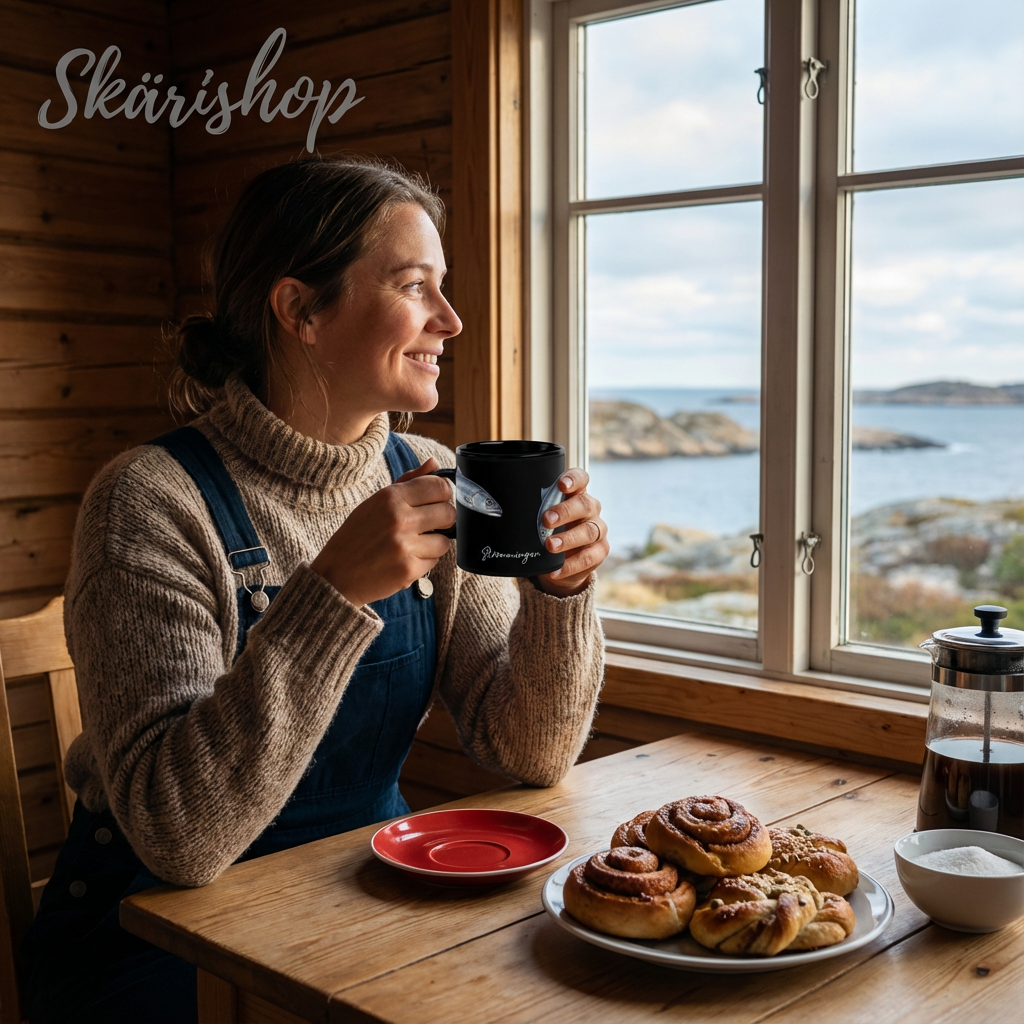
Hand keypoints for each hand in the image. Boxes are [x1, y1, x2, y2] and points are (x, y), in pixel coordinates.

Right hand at [311, 457, 453, 605]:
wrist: (336, 576)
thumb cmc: (356, 536)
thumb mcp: (376, 502)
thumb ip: (408, 482)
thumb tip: (434, 463)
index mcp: (391, 497)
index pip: (440, 487)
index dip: (443, 495)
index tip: (437, 502)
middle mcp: (399, 518)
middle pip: (449, 513)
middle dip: (442, 520)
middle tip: (427, 526)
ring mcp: (405, 545)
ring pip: (445, 540)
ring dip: (433, 544)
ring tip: (412, 545)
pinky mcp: (409, 569)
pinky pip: (435, 561)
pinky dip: (424, 562)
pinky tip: (405, 560)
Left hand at [535, 468, 607, 596]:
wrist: (561, 563)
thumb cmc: (547, 532)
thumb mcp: (537, 519)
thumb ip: (526, 510)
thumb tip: (487, 506)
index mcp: (576, 494)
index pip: (581, 479)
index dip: (573, 479)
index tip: (561, 485)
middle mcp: (590, 509)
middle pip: (585, 504)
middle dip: (565, 511)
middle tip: (545, 520)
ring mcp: (598, 530)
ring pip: (589, 531)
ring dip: (568, 539)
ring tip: (550, 546)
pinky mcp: (600, 552)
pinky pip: (589, 557)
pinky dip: (571, 565)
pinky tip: (556, 570)